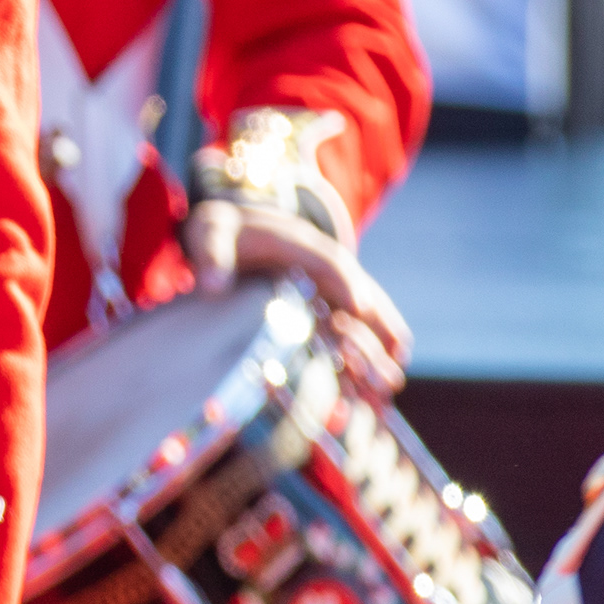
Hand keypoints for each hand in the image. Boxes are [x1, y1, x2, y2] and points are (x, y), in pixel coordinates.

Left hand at [184, 198, 411, 393]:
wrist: (231, 225)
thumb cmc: (221, 232)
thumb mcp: (209, 235)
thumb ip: (212, 255)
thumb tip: (213, 284)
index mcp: (297, 243)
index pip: (328, 262)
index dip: (344, 284)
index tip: (358, 308)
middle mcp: (321, 261)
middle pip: (359, 288)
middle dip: (376, 320)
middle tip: (394, 355)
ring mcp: (326, 280)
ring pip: (364, 307)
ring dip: (381, 338)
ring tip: (393, 374)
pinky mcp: (323, 298)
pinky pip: (353, 320)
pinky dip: (367, 345)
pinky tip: (374, 379)